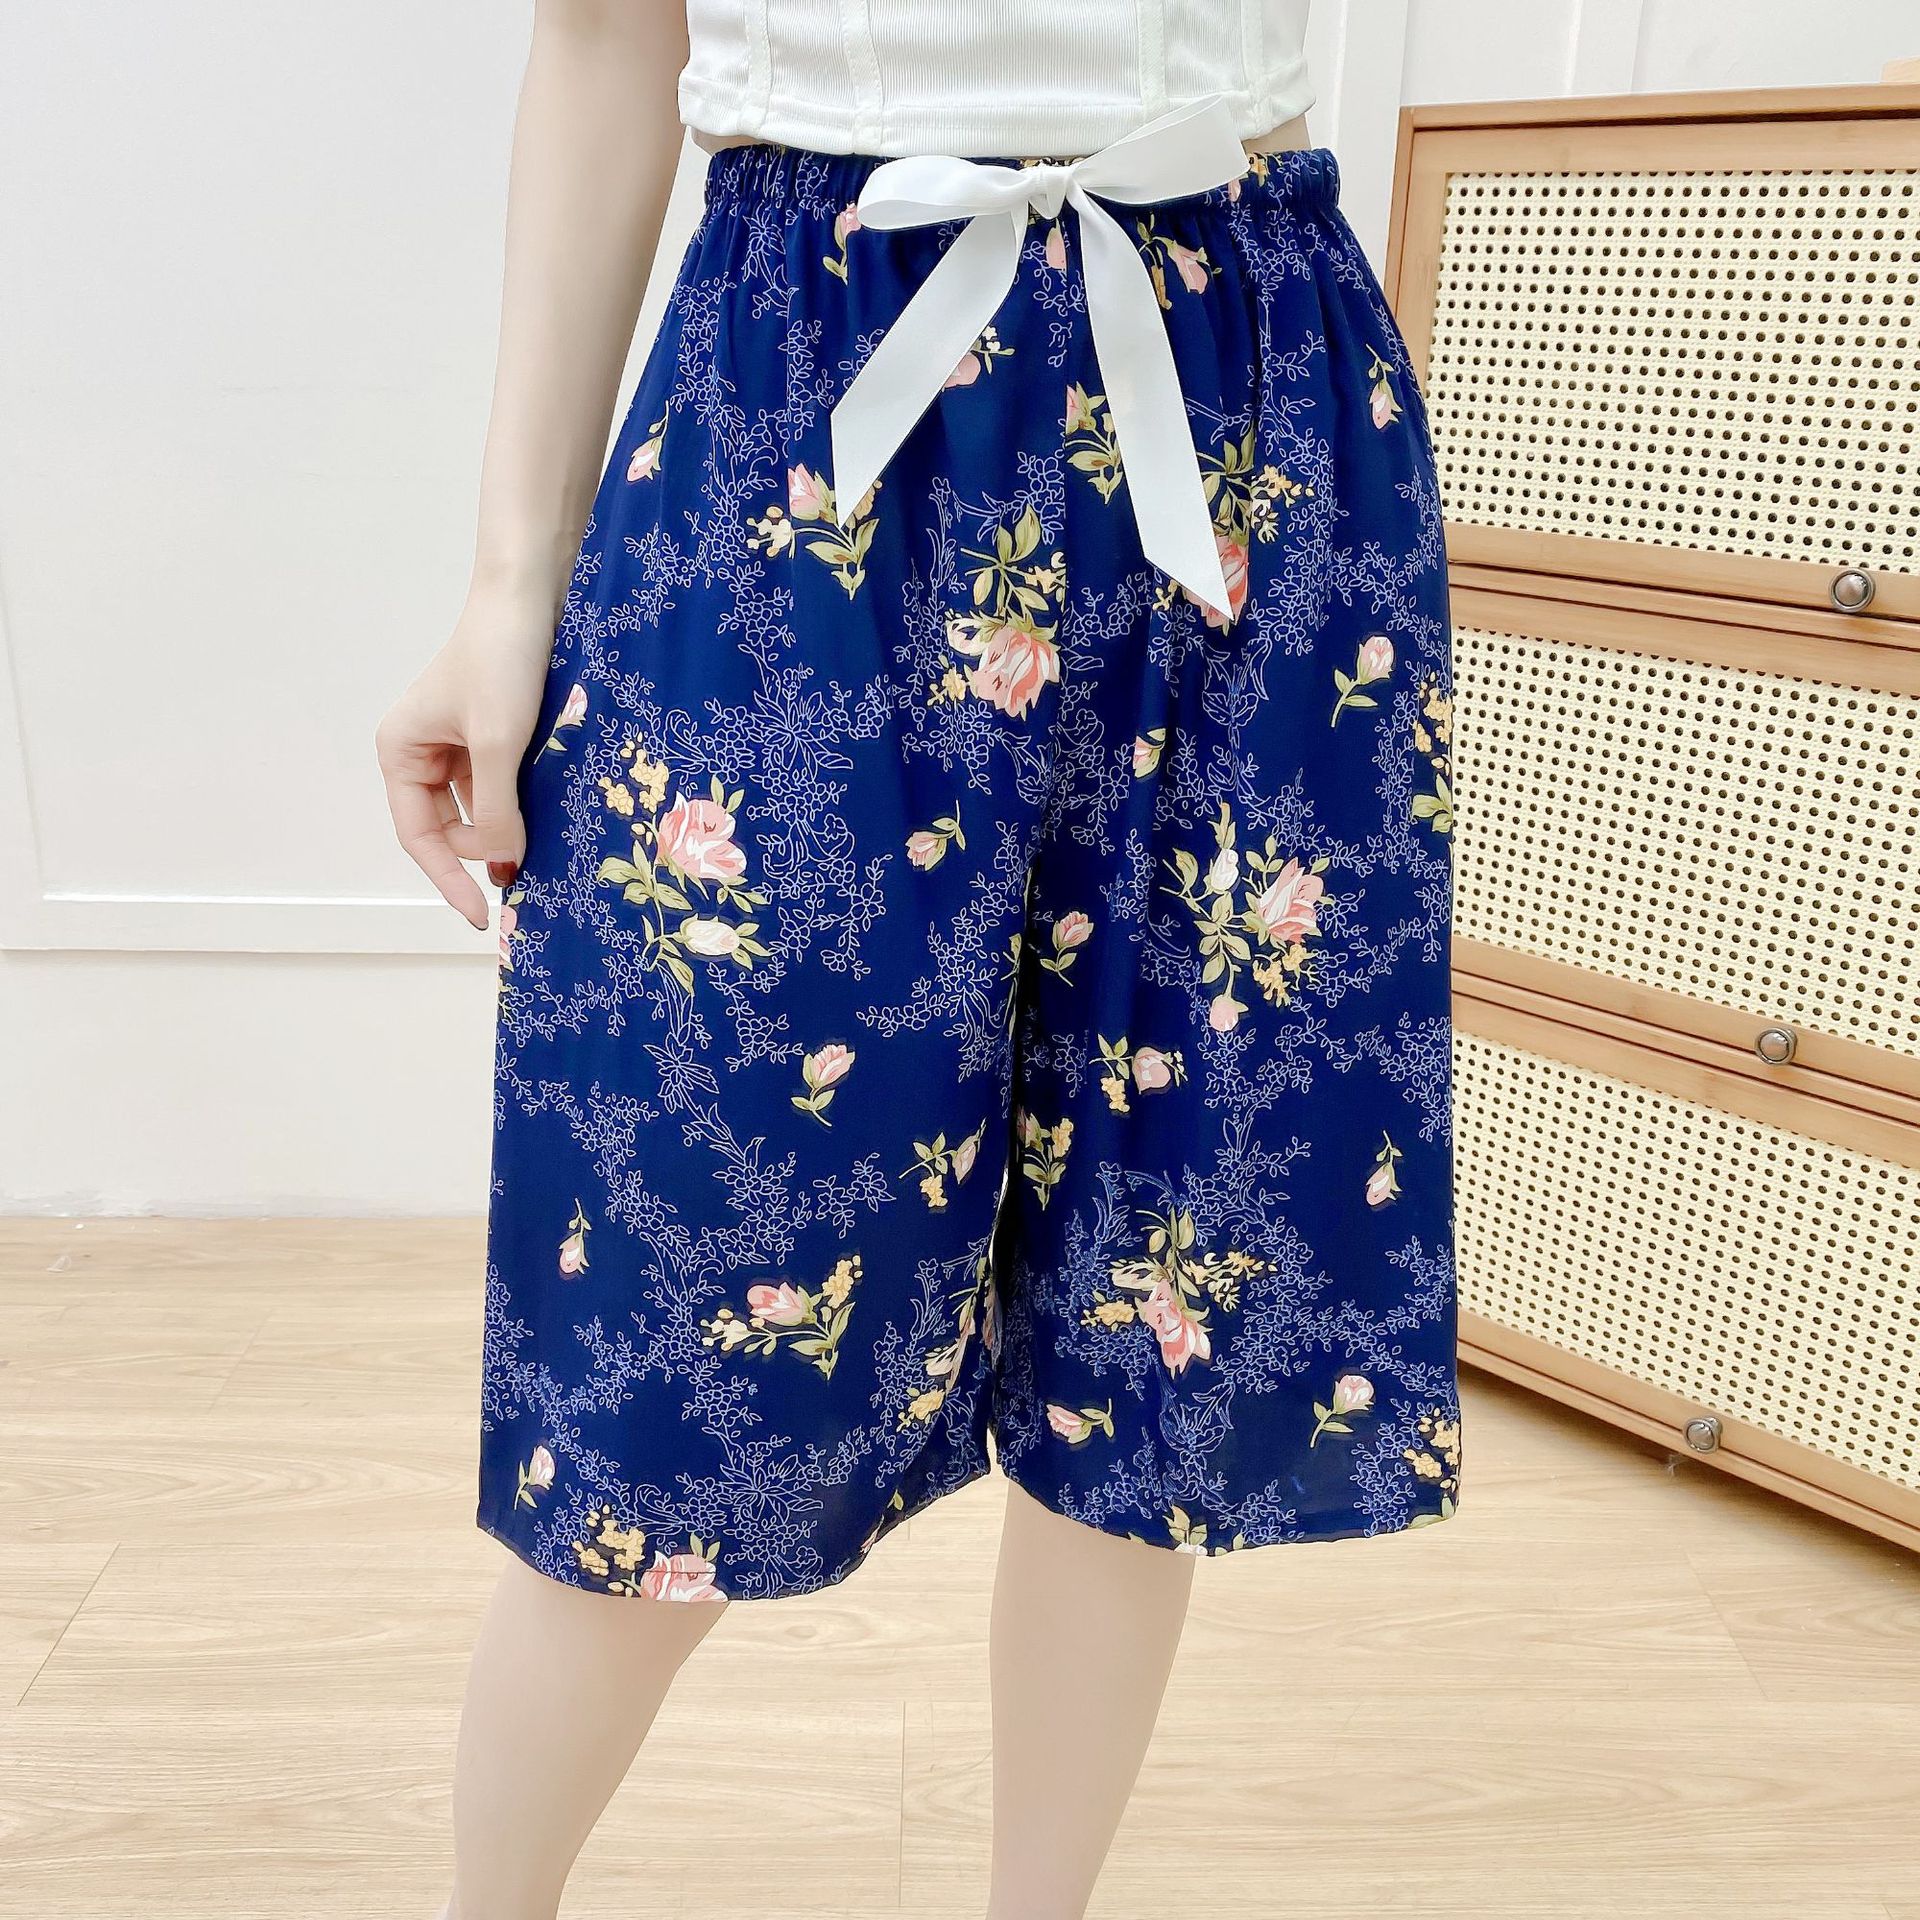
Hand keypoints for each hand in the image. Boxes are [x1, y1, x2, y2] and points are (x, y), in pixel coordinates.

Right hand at [375, 586, 554, 929]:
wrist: (530, 598)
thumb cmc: (501, 660)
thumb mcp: (497, 742)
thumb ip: (495, 809)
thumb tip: (500, 864)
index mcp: (400, 752)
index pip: (419, 837)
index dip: (449, 879)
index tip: (483, 914)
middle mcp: (420, 752)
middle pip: (447, 828)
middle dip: (482, 853)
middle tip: (526, 879)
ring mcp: (454, 745)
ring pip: (478, 810)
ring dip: (505, 829)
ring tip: (542, 850)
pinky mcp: (489, 736)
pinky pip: (499, 787)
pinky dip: (520, 805)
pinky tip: (547, 817)